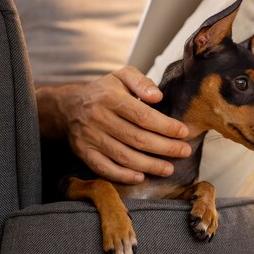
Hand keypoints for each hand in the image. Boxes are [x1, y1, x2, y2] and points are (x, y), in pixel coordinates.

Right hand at [36, 66, 191, 183]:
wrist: (68, 106)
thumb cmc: (104, 91)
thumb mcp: (121, 76)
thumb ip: (141, 82)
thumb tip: (158, 97)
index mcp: (111, 98)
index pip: (143, 116)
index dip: (166, 127)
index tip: (184, 132)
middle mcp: (99, 118)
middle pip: (137, 138)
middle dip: (165, 148)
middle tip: (184, 152)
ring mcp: (90, 137)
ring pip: (124, 156)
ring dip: (149, 165)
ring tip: (169, 168)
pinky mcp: (84, 152)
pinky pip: (104, 168)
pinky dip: (123, 175)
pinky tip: (141, 177)